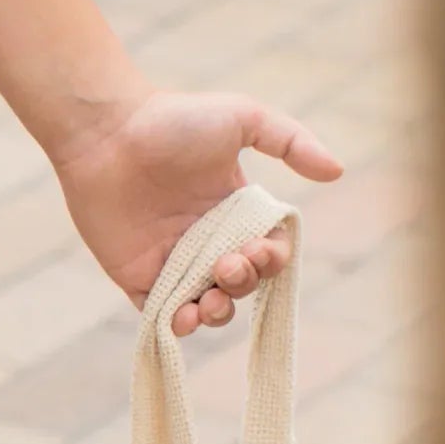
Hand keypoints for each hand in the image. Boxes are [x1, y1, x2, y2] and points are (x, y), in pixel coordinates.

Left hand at [53, 91, 340, 332]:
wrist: (106, 131)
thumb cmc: (173, 120)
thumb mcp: (244, 117)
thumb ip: (292, 142)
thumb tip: (338, 171)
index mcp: (235, 211)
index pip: (268, 251)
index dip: (272, 260)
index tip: (259, 249)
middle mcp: (207, 240)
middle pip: (242, 283)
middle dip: (244, 283)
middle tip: (228, 265)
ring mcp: (172, 261)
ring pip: (207, 306)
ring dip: (218, 313)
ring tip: (209, 300)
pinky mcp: (137, 276)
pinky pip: (162, 315)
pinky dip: (177, 326)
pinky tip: (184, 317)